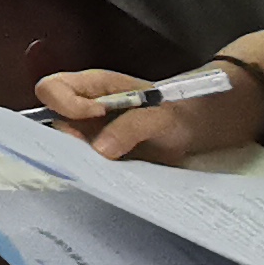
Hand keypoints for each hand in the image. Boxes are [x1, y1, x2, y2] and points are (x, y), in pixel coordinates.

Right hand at [31, 64, 257, 163]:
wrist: (210, 126)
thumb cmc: (186, 110)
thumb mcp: (163, 116)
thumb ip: (131, 127)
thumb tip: (99, 150)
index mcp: (96, 86)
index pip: (53, 88)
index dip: (64, 103)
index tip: (95, 116)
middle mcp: (88, 108)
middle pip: (53, 119)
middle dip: (66, 138)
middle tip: (96, 152)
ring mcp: (96, 133)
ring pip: (68, 145)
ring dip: (81, 158)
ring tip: (111, 167)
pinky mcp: (108, 155)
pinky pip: (89, 163)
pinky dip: (95, 172)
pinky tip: (115, 178)